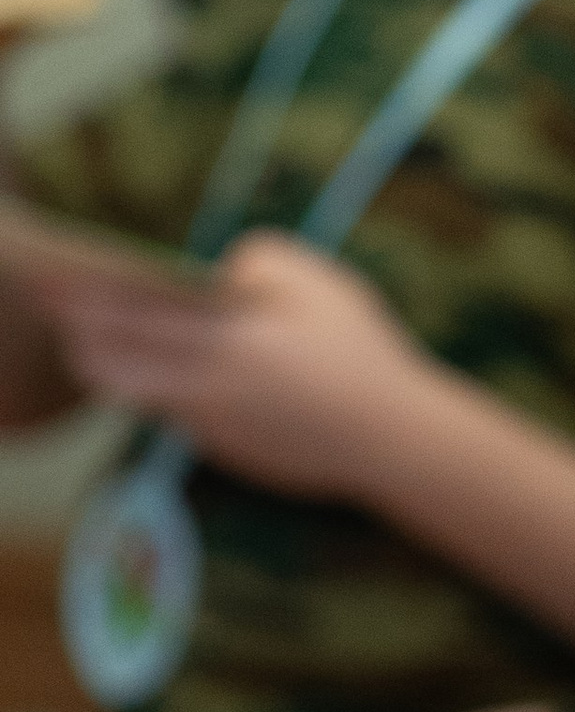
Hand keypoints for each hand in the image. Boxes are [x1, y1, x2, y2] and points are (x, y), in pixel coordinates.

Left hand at [42, 231, 426, 492]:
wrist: (389, 437)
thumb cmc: (358, 349)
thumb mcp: (316, 279)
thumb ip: (255, 261)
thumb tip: (219, 275)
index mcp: (222, 336)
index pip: (130, 312)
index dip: (82, 297)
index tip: (47, 282)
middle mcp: (203, 385)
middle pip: (113, 364)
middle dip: (80, 338)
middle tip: (58, 317)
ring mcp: (211, 424)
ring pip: (137, 396)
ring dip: (111, 371)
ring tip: (96, 349)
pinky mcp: (228, 450)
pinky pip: (176, 418)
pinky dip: (160, 396)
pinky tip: (167, 382)